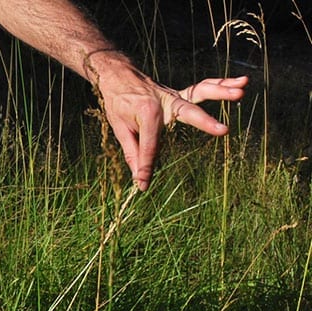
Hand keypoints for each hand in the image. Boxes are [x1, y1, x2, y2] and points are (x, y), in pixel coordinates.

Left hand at [97, 64, 247, 189]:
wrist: (119, 76)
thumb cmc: (118, 103)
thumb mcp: (119, 129)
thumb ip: (133, 153)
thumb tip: (139, 179)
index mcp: (147, 113)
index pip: (150, 145)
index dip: (146, 167)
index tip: (143, 184)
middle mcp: (165, 102)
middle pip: (188, 113)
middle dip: (205, 123)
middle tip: (224, 130)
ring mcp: (175, 97)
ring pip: (201, 92)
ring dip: (222, 92)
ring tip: (241, 91)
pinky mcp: (180, 95)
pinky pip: (203, 88)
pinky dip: (221, 84)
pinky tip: (240, 84)